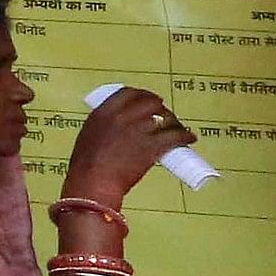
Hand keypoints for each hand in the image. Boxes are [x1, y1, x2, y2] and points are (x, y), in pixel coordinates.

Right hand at [65, 86, 196, 204]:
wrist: (94, 181)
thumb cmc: (86, 164)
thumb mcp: (89, 136)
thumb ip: (103, 128)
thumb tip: (115, 129)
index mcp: (103, 112)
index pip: (127, 93)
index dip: (140, 95)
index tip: (146, 100)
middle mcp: (122, 116)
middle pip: (149, 102)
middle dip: (159, 107)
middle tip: (164, 115)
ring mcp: (138, 130)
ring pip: (165, 118)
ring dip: (174, 122)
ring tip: (178, 128)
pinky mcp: (152, 146)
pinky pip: (176, 136)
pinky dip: (186, 136)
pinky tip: (190, 138)